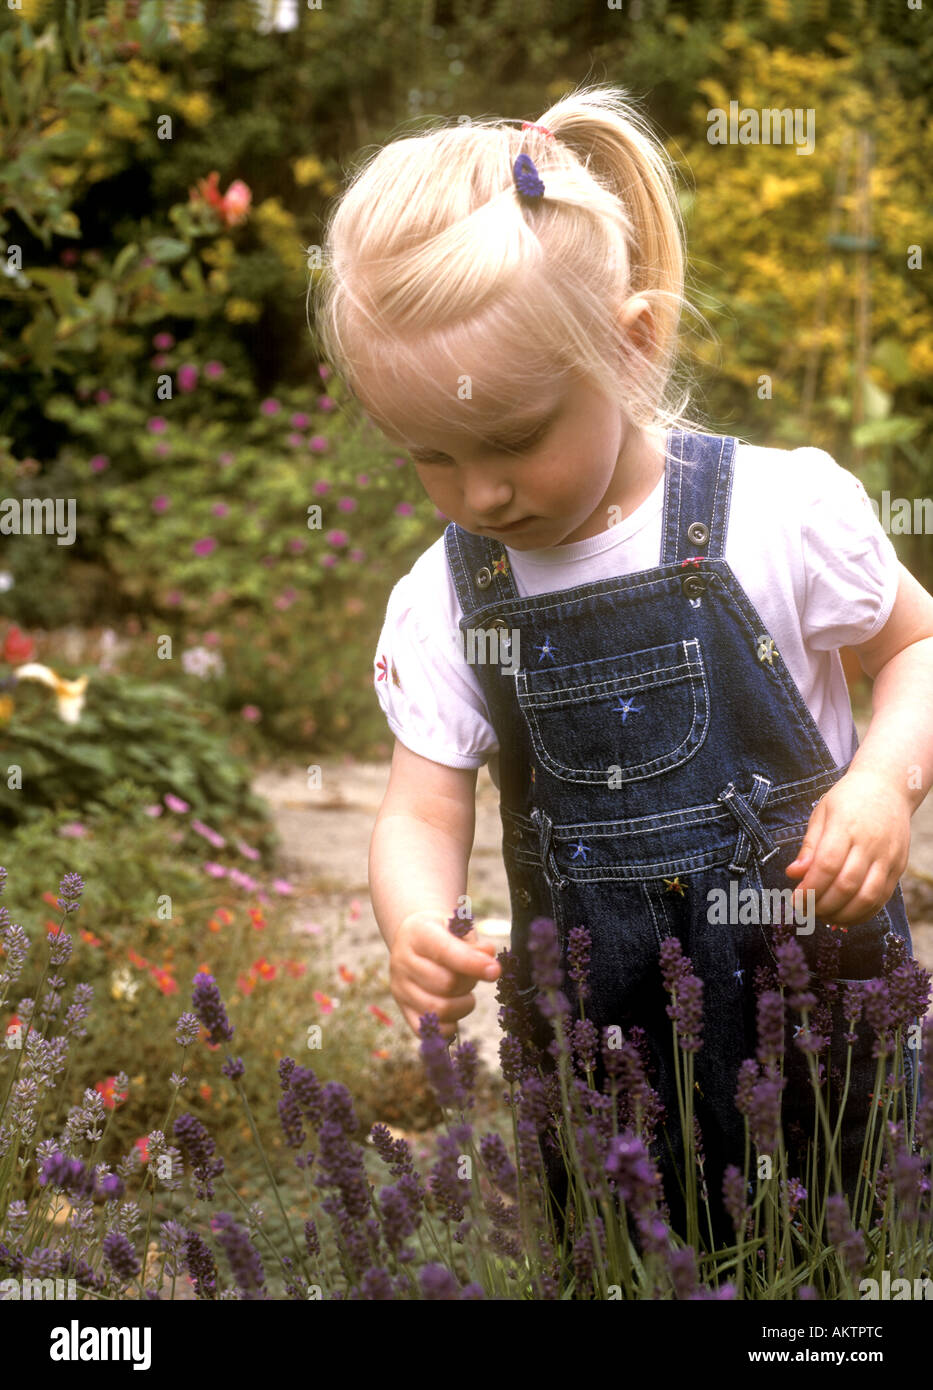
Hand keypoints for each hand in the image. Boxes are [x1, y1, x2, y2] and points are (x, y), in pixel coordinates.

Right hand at [389, 910, 500, 1040]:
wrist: (413, 939)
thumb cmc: (442, 932)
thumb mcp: (458, 927)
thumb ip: (473, 943)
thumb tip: (488, 955)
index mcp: (418, 934)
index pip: (445, 952)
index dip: (473, 963)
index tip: (495, 970)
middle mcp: (403, 962)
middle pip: (445, 984)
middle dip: (470, 983)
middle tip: (473, 976)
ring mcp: (400, 988)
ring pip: (439, 1009)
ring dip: (463, 1005)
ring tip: (465, 992)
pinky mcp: (403, 1009)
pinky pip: (429, 1030)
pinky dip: (450, 1025)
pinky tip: (456, 1010)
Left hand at [784, 769, 910, 924]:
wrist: (888, 787)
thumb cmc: (849, 799)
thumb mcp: (822, 813)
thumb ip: (809, 846)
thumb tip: (793, 874)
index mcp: (846, 826)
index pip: (827, 866)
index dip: (810, 889)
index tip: (795, 900)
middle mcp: (870, 843)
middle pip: (846, 885)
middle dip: (822, 905)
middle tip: (805, 911)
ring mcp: (888, 857)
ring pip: (867, 897)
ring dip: (842, 915)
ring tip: (823, 916)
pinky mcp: (899, 867)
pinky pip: (882, 898)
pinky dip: (862, 914)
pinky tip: (845, 916)